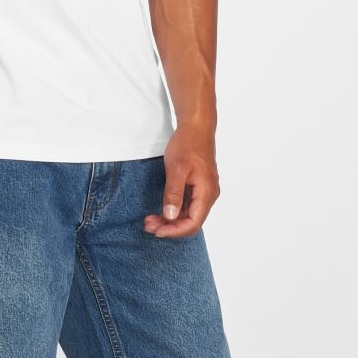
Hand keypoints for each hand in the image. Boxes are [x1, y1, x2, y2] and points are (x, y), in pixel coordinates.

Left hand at [143, 121, 219, 237]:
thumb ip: (174, 193)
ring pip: (188, 215)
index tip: (156, 231)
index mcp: (206, 192)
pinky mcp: (198, 188)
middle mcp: (208, 195)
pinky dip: (173, 211)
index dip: (174, 231)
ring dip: (170, 220)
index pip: (193, 223)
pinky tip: (160, 211)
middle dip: (169, 227)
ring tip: (150, 220)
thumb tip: (171, 216)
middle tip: (148, 225)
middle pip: (190, 222)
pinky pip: (187, 206)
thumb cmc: (188, 143)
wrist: (196, 126)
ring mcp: (204, 192)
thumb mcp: (177, 168)